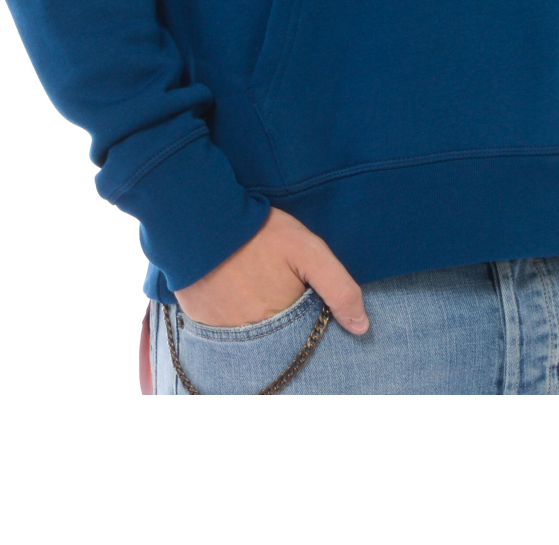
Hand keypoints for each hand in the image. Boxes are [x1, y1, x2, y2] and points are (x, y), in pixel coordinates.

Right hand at [174, 207, 369, 333]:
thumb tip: (361, 327)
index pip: (301, 339)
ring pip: (246, 335)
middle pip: (273, 340)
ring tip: (252, 286)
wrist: (202, 218)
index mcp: (278, 323)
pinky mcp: (197, 318)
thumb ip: (339, 287)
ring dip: (252, 318)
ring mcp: (219, 330)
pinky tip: (230, 289)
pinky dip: (227, 314)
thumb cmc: (259, 232)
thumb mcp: (308, 251)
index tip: (302, 300)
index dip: (305, 323)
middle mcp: (247, 336)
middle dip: (279, 323)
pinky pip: (218, 328)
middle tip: (272, 287)